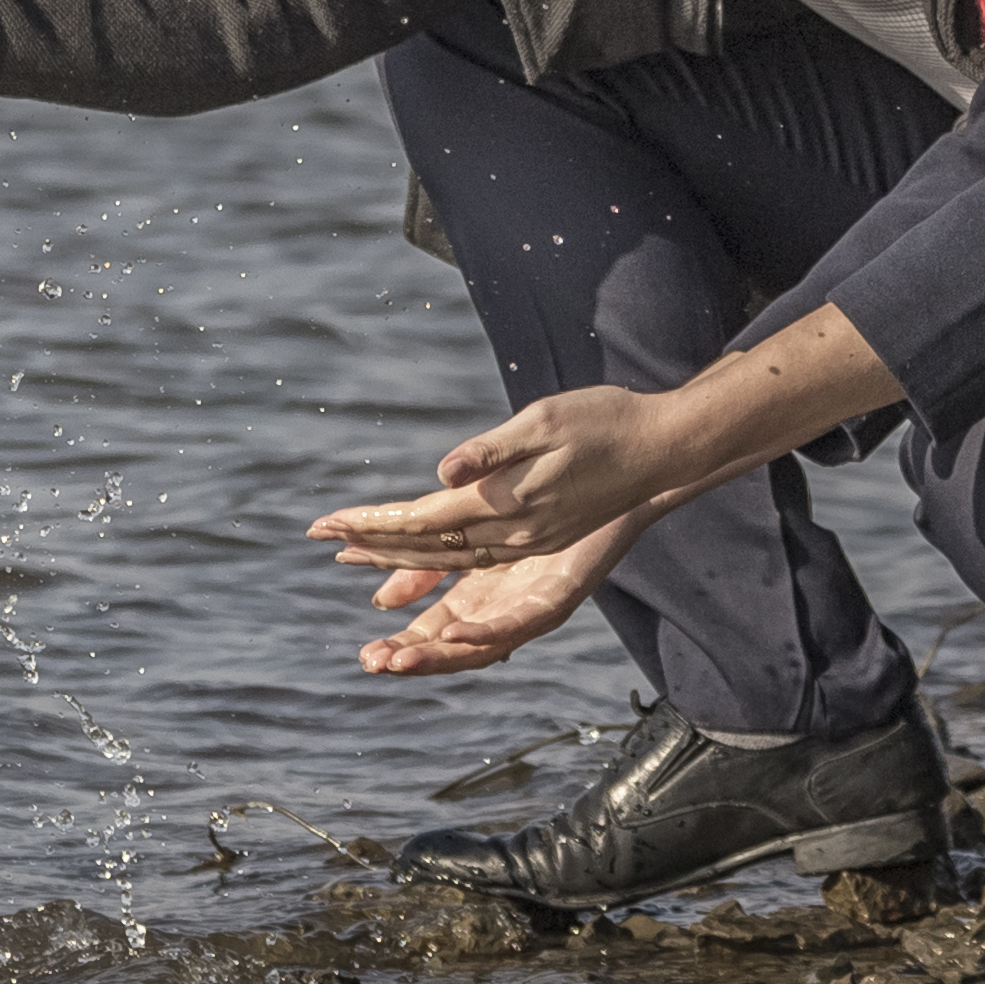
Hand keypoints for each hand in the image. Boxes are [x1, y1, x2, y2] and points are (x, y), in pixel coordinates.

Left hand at [304, 385, 692, 572]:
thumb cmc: (605, 421)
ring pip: (449, 562)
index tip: (324, 525)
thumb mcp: (545, 421)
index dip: (370, 524)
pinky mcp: (540, 540)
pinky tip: (419, 561)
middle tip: (320, 540)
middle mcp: (514, 535)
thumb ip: (491, 451)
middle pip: (427, 549)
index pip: (421, 521)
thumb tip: (443, 473)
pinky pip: (475, 561)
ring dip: (399, 561)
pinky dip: (437, 562)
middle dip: (370, 545)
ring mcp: (529, 543)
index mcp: (508, 505)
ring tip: (353, 558)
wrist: (664, 446)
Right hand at [350, 512, 647, 676]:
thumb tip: (382, 602)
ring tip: (401, 660)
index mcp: (483, 597)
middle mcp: (506, 610)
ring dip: (439, 655)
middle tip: (373, 664)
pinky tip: (454, 632)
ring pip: (481, 645)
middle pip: (452, 647)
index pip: (433, 632)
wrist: (610, 481)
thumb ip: (430, 564)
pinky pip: (518, 621)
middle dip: (412, 658)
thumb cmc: (543, 502)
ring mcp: (531, 607)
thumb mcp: (469, 532)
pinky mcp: (558, 596)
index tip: (365, 655)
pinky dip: (485, 632)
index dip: (399, 645)